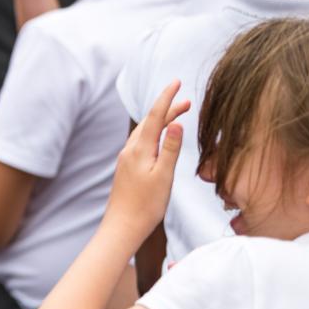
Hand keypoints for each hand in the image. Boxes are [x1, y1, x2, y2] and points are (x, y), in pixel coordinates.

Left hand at [105, 81, 188, 239]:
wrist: (122, 227)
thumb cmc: (146, 205)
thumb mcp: (164, 176)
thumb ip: (170, 149)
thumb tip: (176, 123)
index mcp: (139, 149)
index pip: (155, 116)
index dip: (166, 98)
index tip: (176, 81)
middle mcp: (129, 150)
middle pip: (149, 121)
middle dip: (167, 108)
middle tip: (186, 100)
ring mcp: (126, 159)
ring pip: (144, 132)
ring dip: (160, 121)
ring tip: (177, 115)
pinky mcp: (126, 168)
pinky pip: (140, 142)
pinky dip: (153, 133)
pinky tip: (159, 138)